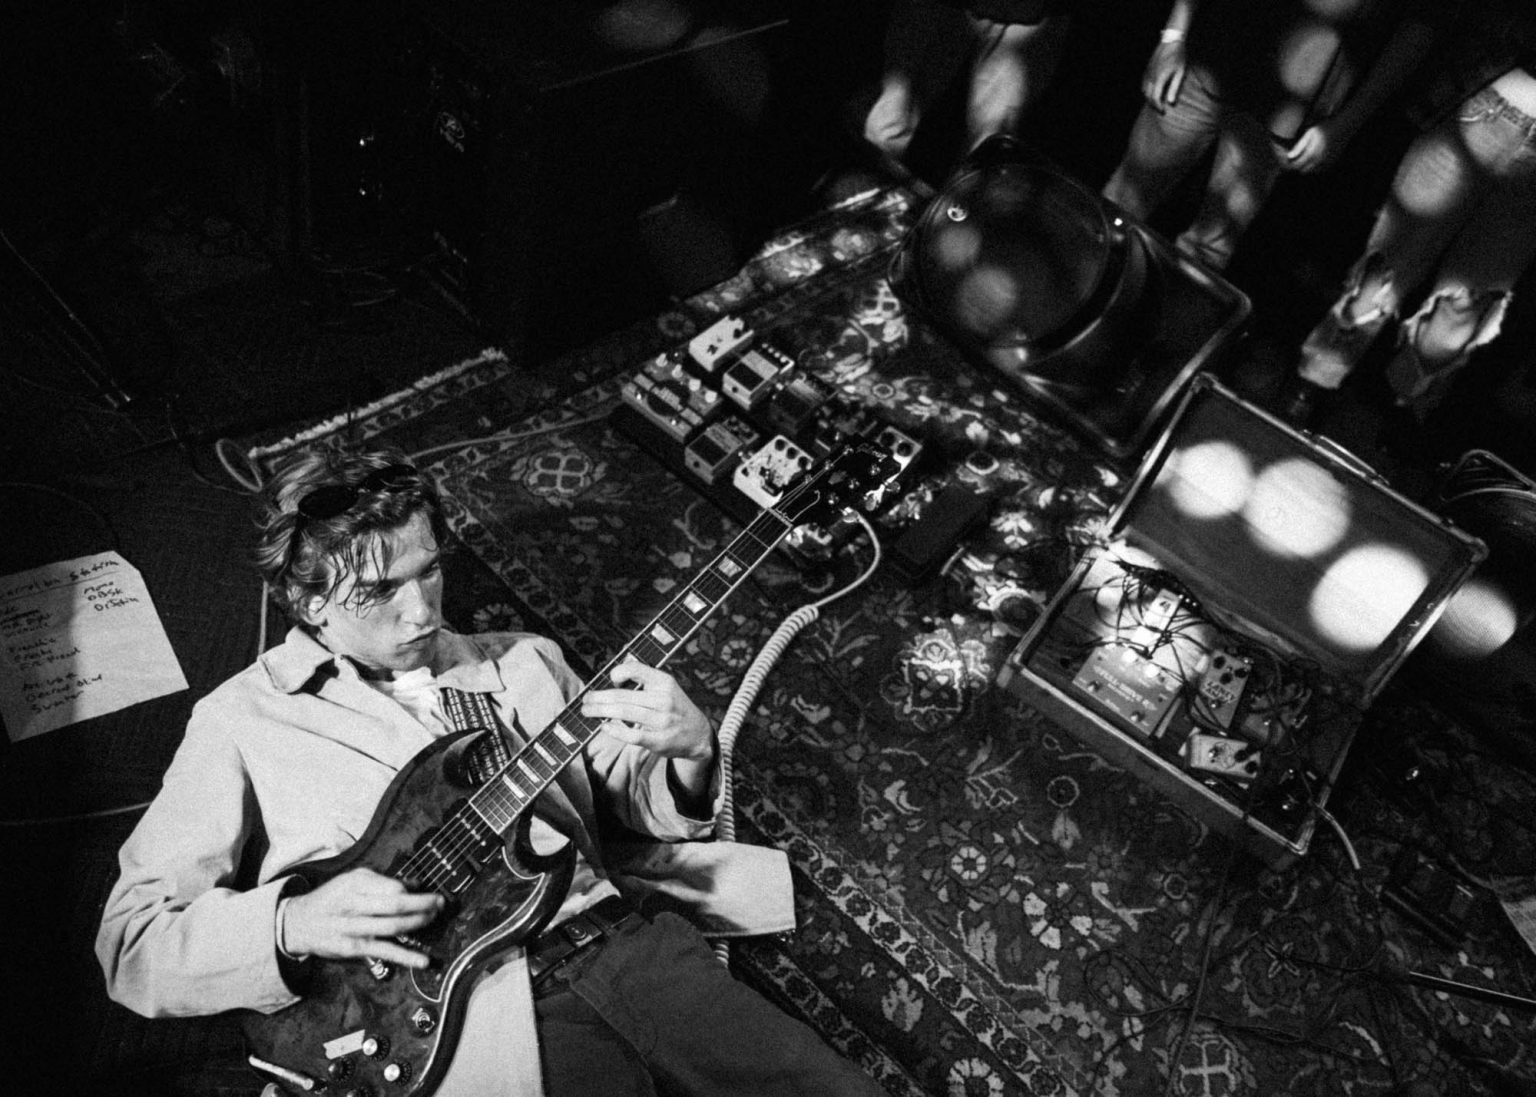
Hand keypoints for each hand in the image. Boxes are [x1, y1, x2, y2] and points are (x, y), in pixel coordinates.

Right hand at [281, 868, 444, 969]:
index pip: (392, 887)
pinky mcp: (354, 949)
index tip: (427, 892)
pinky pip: (384, 952)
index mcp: (355, 885)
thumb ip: (381, 881)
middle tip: (440, 903)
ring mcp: (354, 929)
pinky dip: (406, 957)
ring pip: (393, 927)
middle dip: (423, 905)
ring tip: (434, 918)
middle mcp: (354, 906)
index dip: (413, 891)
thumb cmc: (331, 898)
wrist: (299, 922)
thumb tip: (415, 883)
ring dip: (419, 923)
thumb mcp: (351, 880)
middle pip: (396, 905)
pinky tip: (424, 960)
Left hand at [581, 660, 714, 761]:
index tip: (610, 679)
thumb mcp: (667, 686)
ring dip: (600, 711)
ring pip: (623, 713)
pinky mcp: (659, 740)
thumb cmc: (675, 707)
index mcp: (665, 682)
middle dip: (598, 697)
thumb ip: (645, 677)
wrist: (698, 734)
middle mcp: (664, 699)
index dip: (618, 672)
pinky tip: (604, 726)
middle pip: (622, 695)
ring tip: (587, 711)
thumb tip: (616, 669)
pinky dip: (614, 730)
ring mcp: (662, 721)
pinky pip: (630, 735)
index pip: (636, 669)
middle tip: (586, 699)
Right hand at [1143, 43, 1186, 109]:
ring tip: (1156, 101)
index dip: (1158, 107)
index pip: (1155, 98)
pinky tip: (1152, 91)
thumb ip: (1174, 88)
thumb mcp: (1180, 72)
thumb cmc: (1178, 56)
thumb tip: (1170, 103)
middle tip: (1160, 109)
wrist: (1171, 40)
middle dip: (1154, 104)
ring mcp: (1148, 72)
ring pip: (1144, 90)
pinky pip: (1144, 83)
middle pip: (1148, 96)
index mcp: (1160, 79)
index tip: (1163, 112)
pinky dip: (1146, 90)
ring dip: (1149, 98)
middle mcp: (1151, 77)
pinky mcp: (1147, 69)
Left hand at [1282, 121, 1345, 172]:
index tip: (1284, 160)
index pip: (1295, 165)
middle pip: (1302, 170)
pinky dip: (1314, 166)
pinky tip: (1313, 158)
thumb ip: (1299, 146)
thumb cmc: (1326, 127)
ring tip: (1302, 157)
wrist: (1345, 126)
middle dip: (1295, 166)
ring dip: (1305, 167)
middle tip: (1292, 159)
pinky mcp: (1332, 162)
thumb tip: (1289, 156)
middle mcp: (1320, 160)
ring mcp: (1327, 162)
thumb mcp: (1310, 132)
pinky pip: (1319, 169)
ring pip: (1311, 171)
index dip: (1287, 164)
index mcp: (1312, 153)